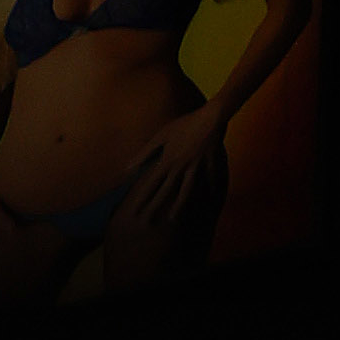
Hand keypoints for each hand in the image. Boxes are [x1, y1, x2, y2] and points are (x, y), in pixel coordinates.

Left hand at [107, 109, 220, 258]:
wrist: (209, 118)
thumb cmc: (184, 125)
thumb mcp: (162, 136)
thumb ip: (146, 152)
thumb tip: (129, 165)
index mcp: (168, 160)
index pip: (151, 182)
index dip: (142, 196)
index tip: (134, 209)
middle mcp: (180, 167)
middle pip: (165, 191)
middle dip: (154, 206)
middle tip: (146, 221)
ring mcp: (195, 168)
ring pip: (185, 191)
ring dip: (178, 206)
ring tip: (172, 219)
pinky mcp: (209, 168)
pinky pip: (208, 184)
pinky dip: (207, 195)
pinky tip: (206, 205)